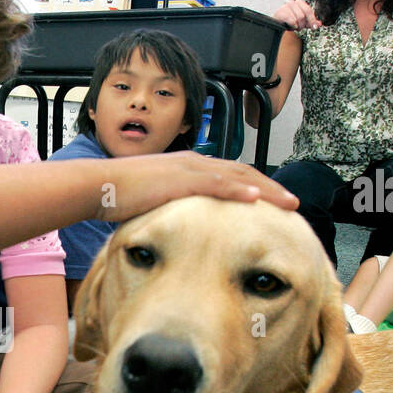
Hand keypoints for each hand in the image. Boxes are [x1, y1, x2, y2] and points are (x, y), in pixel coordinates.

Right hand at [99, 151, 298, 222]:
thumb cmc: (119, 197)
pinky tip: (256, 199)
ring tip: (288, 203)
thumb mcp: (154, 202)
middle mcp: (194, 163)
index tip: (274, 202)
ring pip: (237, 175)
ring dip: (266, 189)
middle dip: (270, 187)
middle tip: (293, 203)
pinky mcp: (180, 179)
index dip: (256, 186)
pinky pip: (216, 183)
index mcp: (189, 167)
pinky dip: (238, 189)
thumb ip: (172, 210)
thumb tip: (181, 230)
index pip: (231, 174)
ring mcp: (189, 169)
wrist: (98, 186)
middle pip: (243, 172)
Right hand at [272, 0, 320, 30]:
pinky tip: (290, 26)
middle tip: (300, 28)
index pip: (308, 10)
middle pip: (303, 15)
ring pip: (298, 18)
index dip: (312, 20)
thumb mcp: (303, 22)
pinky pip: (291, 21)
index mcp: (299, 3)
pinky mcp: (280, 12)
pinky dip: (292, 26)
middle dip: (303, 24)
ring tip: (294, 27)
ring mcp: (286, 6)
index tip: (314, 27)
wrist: (277, 23)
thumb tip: (319, 24)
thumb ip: (311, 22)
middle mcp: (293, 2)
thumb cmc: (290, 21)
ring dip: (297, 26)